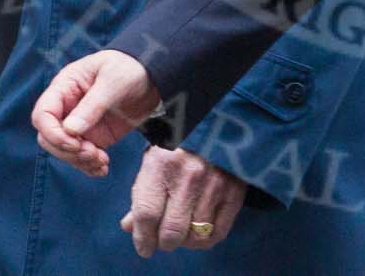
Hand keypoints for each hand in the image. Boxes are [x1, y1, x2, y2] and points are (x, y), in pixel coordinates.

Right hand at [32, 48, 158, 177]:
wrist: (151, 75)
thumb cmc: (128, 68)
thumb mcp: (113, 80)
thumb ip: (93, 104)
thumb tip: (70, 131)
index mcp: (64, 88)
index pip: (42, 115)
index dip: (52, 133)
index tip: (74, 143)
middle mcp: (67, 108)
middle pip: (49, 138)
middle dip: (68, 151)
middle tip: (93, 153)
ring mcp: (79, 124)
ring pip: (64, 151)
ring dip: (80, 162)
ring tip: (102, 161)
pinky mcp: (94, 136)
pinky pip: (82, 157)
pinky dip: (89, 167)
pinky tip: (103, 169)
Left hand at [121, 144, 248, 256]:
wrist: (219, 117)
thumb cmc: (179, 139)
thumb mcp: (153, 159)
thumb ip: (141, 194)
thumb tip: (130, 227)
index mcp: (162, 163)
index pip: (147, 215)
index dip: (142, 238)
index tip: (144, 246)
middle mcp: (189, 176)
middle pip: (171, 232)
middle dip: (163, 242)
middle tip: (162, 240)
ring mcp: (214, 185)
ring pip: (195, 236)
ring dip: (184, 241)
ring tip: (181, 233)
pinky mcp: (234, 192)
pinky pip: (218, 232)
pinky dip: (205, 240)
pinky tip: (198, 232)